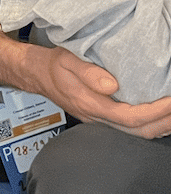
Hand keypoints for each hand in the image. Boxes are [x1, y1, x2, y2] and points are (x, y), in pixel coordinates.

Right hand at [23, 45, 170, 138]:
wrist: (35, 74)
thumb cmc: (52, 65)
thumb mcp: (66, 60)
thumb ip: (88, 72)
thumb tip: (112, 86)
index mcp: (90, 104)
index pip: (130, 116)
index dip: (155, 112)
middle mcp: (96, 117)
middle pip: (138, 131)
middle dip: (164, 122)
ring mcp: (99, 121)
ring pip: (136, 133)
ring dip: (160, 126)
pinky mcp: (101, 118)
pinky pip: (130, 129)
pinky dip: (150, 125)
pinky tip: (159, 116)